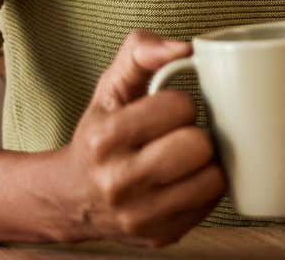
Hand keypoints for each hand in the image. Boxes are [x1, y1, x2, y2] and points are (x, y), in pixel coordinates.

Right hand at [39, 30, 225, 245]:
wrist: (72, 197)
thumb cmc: (101, 133)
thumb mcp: (111, 87)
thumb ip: (141, 51)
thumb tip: (184, 48)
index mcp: (104, 139)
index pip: (179, 107)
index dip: (182, 103)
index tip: (169, 110)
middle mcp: (117, 183)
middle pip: (197, 146)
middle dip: (196, 134)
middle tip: (181, 135)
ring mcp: (139, 216)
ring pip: (212, 179)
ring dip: (206, 164)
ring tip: (186, 158)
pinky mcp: (159, 236)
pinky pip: (211, 204)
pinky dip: (205, 188)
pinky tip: (185, 180)